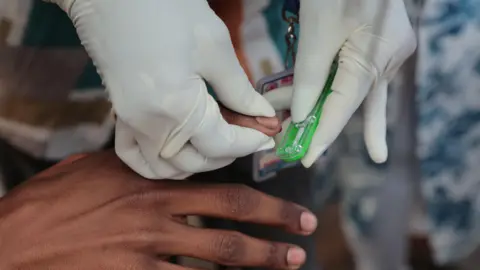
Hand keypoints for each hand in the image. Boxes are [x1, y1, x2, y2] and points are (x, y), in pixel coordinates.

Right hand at [0, 151, 316, 269]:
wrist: (14, 240)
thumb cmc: (54, 200)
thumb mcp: (99, 168)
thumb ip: (141, 168)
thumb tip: (169, 164)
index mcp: (153, 182)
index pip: (219, 186)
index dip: (257, 195)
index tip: (282, 199)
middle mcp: (158, 214)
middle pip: (230, 220)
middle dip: (274, 225)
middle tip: (305, 231)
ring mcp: (148, 250)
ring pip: (218, 257)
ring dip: (257, 260)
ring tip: (288, 262)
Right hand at [46, 0, 275, 178]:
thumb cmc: (165, 8)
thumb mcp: (213, 45)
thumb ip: (239, 89)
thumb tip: (262, 114)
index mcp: (176, 107)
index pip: (220, 145)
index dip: (249, 143)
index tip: (267, 136)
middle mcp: (149, 125)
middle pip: (194, 162)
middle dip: (227, 155)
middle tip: (246, 134)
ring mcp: (129, 123)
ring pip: (165, 168)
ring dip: (195, 163)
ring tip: (216, 142)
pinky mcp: (119, 115)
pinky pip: (135, 157)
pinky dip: (159, 162)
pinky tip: (178, 148)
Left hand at [285, 0, 415, 166]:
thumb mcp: (318, 33)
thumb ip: (311, 77)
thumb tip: (302, 113)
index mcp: (377, 58)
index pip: (345, 106)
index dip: (323, 133)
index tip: (305, 158)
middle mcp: (388, 59)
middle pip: (350, 101)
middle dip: (323, 122)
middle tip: (302, 150)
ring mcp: (384, 51)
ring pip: (349, 87)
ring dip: (319, 101)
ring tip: (289, 119)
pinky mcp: (374, 42)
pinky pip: (353, 73)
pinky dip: (332, 86)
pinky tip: (326, 109)